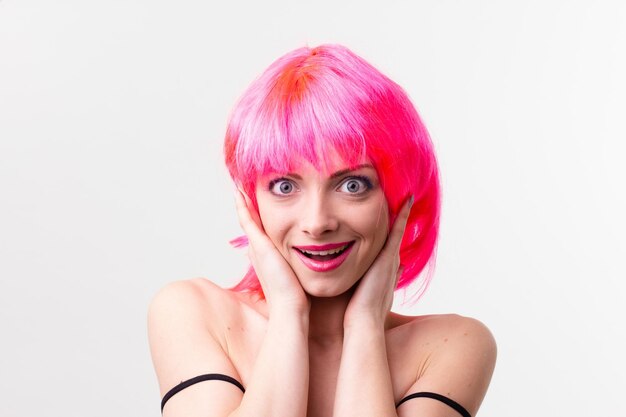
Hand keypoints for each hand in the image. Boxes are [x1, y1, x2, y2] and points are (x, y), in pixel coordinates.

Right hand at [234, 189, 309, 314]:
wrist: (290, 307)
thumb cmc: (298, 295)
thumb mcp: (297, 274)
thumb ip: (300, 264)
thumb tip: (315, 261)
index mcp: (266, 257)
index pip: (260, 232)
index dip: (257, 218)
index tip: (257, 204)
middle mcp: (257, 251)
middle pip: (250, 223)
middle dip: (247, 207)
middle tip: (243, 189)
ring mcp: (256, 247)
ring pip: (246, 219)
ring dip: (243, 203)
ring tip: (240, 186)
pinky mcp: (258, 245)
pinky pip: (247, 220)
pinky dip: (242, 206)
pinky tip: (240, 192)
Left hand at [343, 196, 412, 327]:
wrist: (363, 323)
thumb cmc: (355, 316)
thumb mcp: (358, 300)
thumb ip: (356, 289)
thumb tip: (351, 283)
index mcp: (382, 277)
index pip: (387, 256)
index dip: (389, 244)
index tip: (391, 232)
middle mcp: (390, 267)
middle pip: (395, 242)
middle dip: (398, 227)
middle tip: (403, 208)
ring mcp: (391, 261)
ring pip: (397, 234)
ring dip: (402, 218)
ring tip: (405, 200)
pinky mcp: (389, 258)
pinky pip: (397, 232)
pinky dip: (403, 216)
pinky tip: (406, 200)